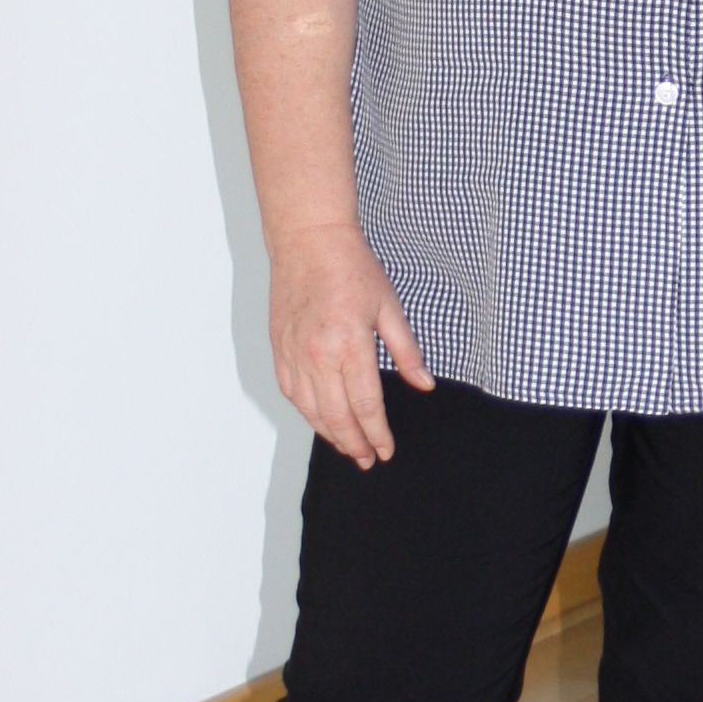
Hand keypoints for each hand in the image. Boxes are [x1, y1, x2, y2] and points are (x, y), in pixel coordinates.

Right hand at [268, 220, 433, 467]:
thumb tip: (424, 385)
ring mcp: (294, 353)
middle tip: (367, 460)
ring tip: (347, 447)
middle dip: (354, 443)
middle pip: (337, 416)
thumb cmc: (352, 268)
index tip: (385, 450)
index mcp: (350, 345)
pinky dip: (306, 412)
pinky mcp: (279, 348)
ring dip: (329, 434)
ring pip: (310, 410)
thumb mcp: (390, 307)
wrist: (308, 241)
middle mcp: (318, 355)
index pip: (366, 405)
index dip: (377, 433)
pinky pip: (290, 392)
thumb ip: (407, 351)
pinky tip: (320, 421)